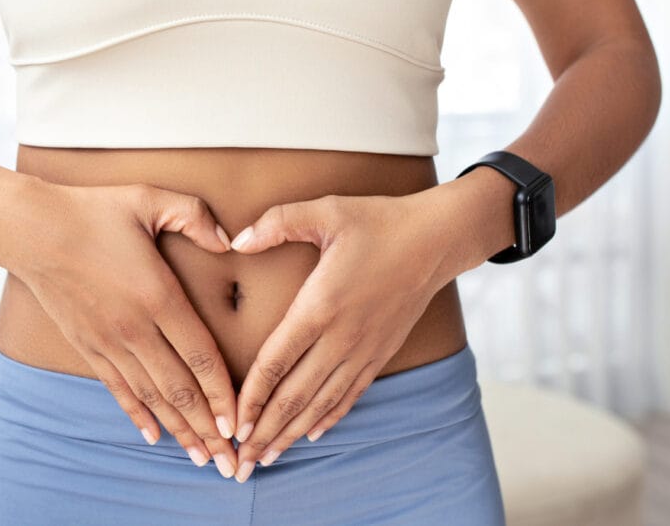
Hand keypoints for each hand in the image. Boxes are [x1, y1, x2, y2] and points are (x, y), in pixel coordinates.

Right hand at [1, 177, 240, 477]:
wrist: (30, 229)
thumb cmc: (93, 210)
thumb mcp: (150, 199)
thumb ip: (195, 216)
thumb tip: (229, 240)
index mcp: (158, 296)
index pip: (200, 357)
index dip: (223, 394)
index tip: (240, 422)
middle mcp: (135, 329)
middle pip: (180, 389)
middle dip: (209, 429)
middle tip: (232, 460)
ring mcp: (108, 342)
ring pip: (152, 398)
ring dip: (180, 431)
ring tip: (202, 458)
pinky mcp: (87, 346)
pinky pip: (118, 389)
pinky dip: (138, 415)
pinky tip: (154, 436)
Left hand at [226, 187, 468, 482]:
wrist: (436, 238)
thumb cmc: (378, 221)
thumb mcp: (325, 210)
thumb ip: (277, 223)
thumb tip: (237, 241)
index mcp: (321, 305)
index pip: (277, 361)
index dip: (252, 396)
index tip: (233, 422)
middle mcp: (342, 336)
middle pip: (295, 395)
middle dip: (266, 430)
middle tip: (242, 459)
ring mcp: (363, 348)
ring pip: (322, 402)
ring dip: (292, 432)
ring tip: (268, 457)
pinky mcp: (380, 351)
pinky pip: (350, 393)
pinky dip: (328, 417)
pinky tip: (311, 433)